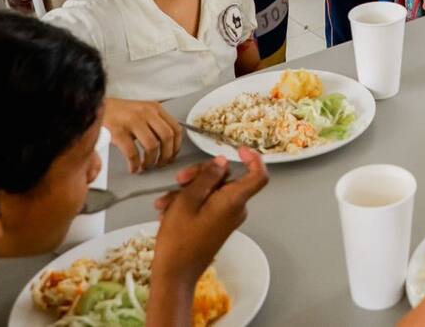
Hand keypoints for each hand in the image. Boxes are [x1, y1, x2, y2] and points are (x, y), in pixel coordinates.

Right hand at [103, 97, 182, 172]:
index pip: (176, 128)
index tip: (172, 156)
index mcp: (155, 108)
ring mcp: (132, 121)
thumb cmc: (119, 112)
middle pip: (167, 137)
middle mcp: (146, 113)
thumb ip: (155, 122)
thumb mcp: (142, 111)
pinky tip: (133, 168)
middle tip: (161, 164)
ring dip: (151, 161)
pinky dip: (135, 164)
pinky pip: (132, 152)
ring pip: (152, 145)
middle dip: (166, 155)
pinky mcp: (118, 131)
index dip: (177, 146)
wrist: (94, 106)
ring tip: (146, 167)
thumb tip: (168, 145)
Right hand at [152, 149, 268, 287]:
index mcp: (234, 200)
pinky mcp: (216, 225)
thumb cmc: (179, 240)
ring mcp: (226, 218)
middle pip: (226, 178)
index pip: (259, 175)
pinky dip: (188, 204)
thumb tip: (222, 162)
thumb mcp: (188, 200)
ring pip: (211, 191)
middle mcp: (236, 209)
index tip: (238, 150)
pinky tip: (169, 211)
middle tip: (179, 180)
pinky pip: (207, 205)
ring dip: (188, 192)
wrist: (174, 275)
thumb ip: (207, 177)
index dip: (253, 158)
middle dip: (200, 176)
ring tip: (165, 203)